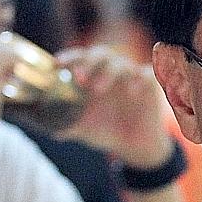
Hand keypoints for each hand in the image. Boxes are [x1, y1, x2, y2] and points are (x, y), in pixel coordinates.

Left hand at [56, 45, 173, 169]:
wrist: (135, 147)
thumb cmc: (106, 131)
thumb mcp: (85, 130)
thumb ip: (68, 126)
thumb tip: (52, 130)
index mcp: (93, 76)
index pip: (80, 58)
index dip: (69, 57)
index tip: (56, 63)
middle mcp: (111, 71)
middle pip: (100, 54)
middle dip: (88, 62)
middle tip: (79, 78)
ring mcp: (131, 76)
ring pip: (120, 64)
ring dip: (107, 73)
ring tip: (97, 90)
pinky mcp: (149, 85)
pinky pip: (146, 75)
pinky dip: (139, 79)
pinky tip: (132, 93)